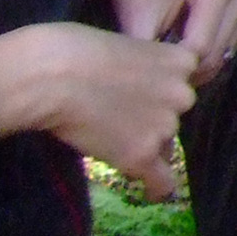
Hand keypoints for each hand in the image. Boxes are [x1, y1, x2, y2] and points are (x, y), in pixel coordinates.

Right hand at [0, 22, 198, 198]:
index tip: (140, 97)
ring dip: (143, 145)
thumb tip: (145, 91)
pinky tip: (149, 191)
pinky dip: (156, 187)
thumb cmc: (78, 49)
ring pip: (163, 144)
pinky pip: (162, 180)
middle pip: (174, 115)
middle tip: (117, 116)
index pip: (182, 84)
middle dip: (152, 118)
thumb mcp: (130, 44)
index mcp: (183, 61)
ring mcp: (165, 126)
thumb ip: (148, 67)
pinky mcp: (141, 154)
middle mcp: (183, 94)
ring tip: (108, 136)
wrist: (53, 75)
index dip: (159, 92)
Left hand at [105, 0, 236, 83]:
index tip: (148, 69)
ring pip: (224, 56)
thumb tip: (156, 91)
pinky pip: (229, 51)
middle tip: (157, 72)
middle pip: (216, 54)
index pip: (200, 47)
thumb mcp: (137, 19)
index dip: (172, 65)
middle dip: (186, 69)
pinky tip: (185, 50)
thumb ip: (150, 54)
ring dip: (197, 66)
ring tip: (169, 59)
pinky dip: (207, 58)